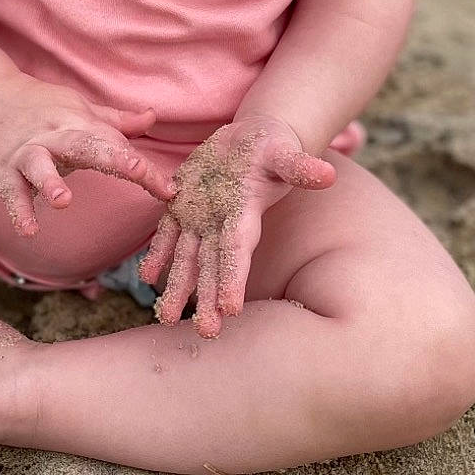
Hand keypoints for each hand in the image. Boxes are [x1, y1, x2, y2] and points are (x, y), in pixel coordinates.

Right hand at [0, 82, 175, 237]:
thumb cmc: (41, 107)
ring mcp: (27, 152)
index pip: (117, 145)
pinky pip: (11, 192)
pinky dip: (19, 210)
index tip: (170, 189)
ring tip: (63, 201)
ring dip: (51, 181)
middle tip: (139, 171)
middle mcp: (55, 136)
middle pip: (85, 145)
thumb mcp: (79, 109)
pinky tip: (29, 230)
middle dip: (113, 157)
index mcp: (79, 124)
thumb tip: (153, 118)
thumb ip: (116, 121)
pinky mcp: (3, 170)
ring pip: (39, 165)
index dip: (145, 168)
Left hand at [139, 115, 334, 338]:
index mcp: (245, 213)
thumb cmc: (274, 149)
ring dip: (178, 286)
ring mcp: (200, 217)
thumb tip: (328, 174)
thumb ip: (301, 167)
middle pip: (213, 266)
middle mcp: (221, 223)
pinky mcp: (182, 204)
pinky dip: (157, 252)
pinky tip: (146, 277)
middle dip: (208, 299)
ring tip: (165, 318)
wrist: (253, 142)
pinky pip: (167, 232)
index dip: (233, 278)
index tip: (231, 309)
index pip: (238, 251)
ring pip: (186, 257)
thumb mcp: (285, 154)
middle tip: (206, 333)